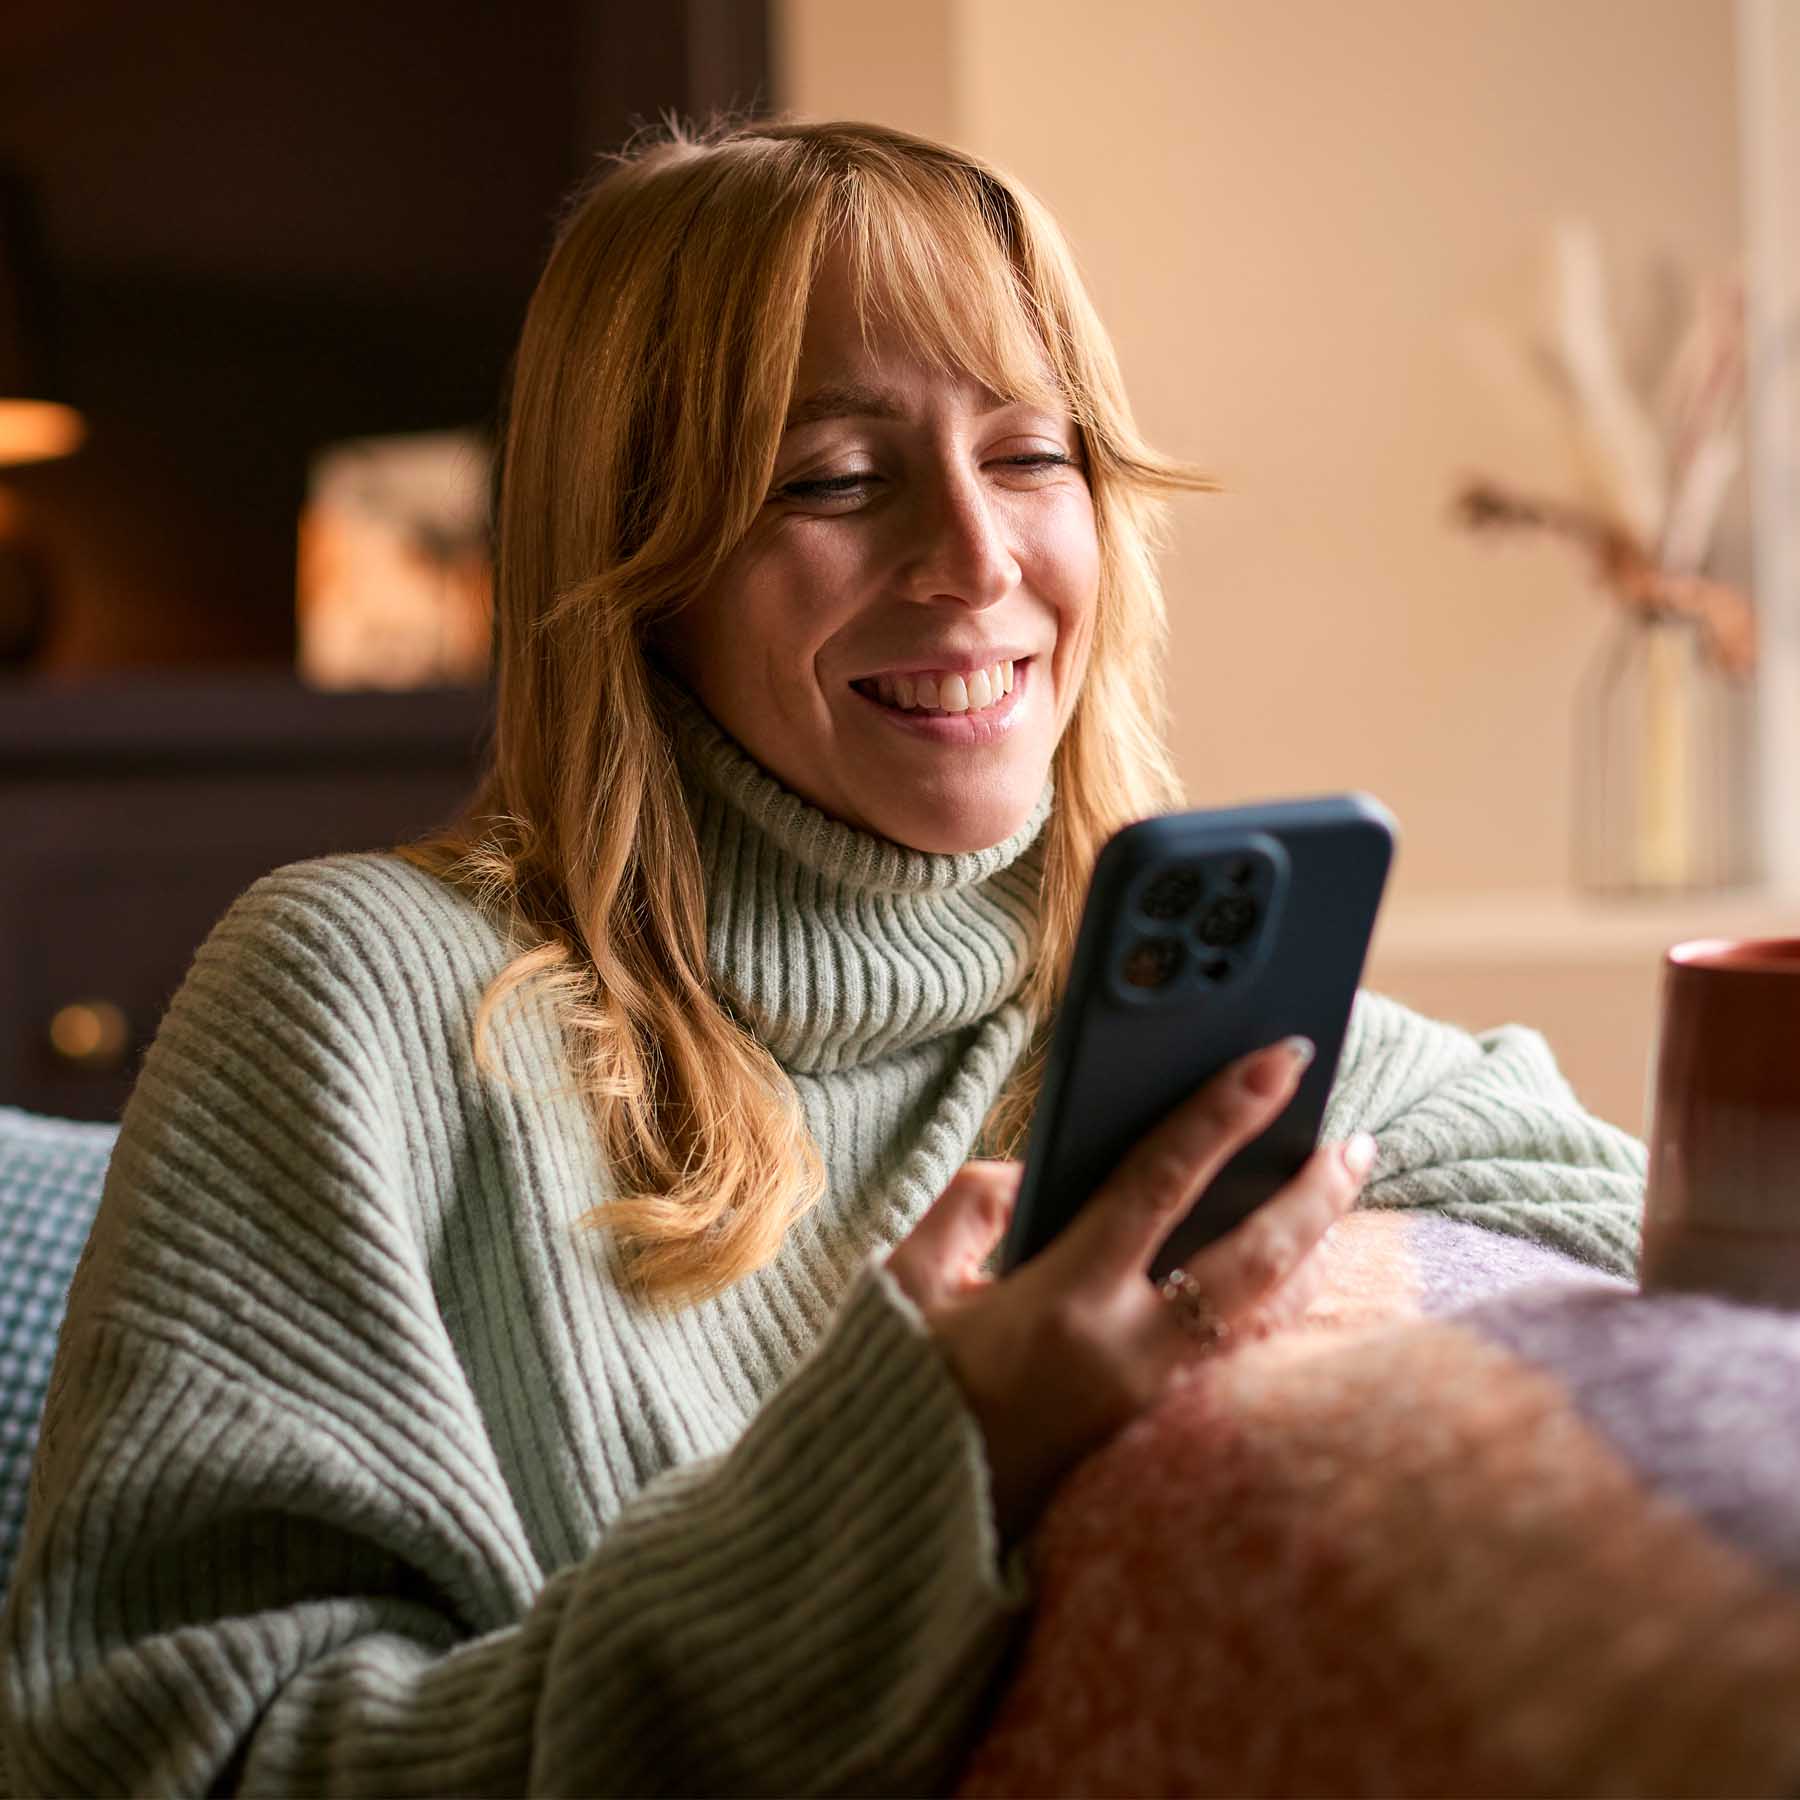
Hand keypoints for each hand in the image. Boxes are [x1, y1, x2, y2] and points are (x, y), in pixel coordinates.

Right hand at [887, 1038, 1375, 1541]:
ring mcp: (1150, 1400)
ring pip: (1259, 1313)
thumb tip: (1034, 1172)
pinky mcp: (1152, 1431)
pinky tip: (1280, 1263)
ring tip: (1333, 1189)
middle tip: (1359, 1137)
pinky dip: (1268, 1299)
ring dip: (1305, 1246)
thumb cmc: (899, 1390)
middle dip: (1314, 1193)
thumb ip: (971, 1203)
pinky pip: (1232, 1352)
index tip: (1277, 1059)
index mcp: (1061, 1299)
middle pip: (1252, 1260)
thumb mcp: (911, 1279)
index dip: (1222, 1113)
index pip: (1161, 1183)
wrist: (902, 1518)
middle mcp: (1125, 1351)